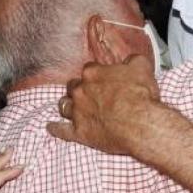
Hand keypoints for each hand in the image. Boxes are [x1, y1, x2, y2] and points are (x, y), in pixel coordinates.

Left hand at [46, 54, 160, 155]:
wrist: (140, 124)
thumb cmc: (141, 96)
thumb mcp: (142, 67)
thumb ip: (131, 60)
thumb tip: (129, 60)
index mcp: (93, 74)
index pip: (88, 70)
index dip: (96, 75)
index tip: (102, 79)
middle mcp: (81, 91)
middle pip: (73, 87)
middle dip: (79, 89)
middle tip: (88, 94)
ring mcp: (77, 112)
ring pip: (64, 106)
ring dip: (68, 105)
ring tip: (72, 108)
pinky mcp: (79, 132)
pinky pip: (61, 130)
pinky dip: (55, 128)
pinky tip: (51, 127)